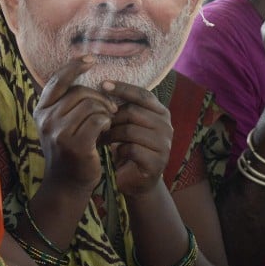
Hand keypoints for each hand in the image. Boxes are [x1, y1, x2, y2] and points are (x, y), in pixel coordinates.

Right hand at [33, 56, 116, 191]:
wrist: (67, 183)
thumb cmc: (69, 149)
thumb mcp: (60, 123)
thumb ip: (66, 102)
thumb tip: (81, 69)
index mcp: (41, 110)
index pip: (58, 80)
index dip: (74, 67)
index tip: (90, 59)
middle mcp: (46, 119)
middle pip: (80, 92)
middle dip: (99, 98)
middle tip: (110, 108)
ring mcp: (58, 132)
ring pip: (91, 105)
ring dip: (105, 111)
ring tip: (108, 121)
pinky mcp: (75, 144)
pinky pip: (98, 120)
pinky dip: (107, 122)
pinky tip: (106, 131)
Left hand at [99, 79, 170, 195]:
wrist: (137, 181)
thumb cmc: (129, 148)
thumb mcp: (127, 125)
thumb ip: (124, 109)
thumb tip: (103, 85)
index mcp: (161, 113)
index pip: (143, 94)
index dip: (123, 88)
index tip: (102, 85)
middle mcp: (167, 126)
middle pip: (133, 112)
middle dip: (112, 117)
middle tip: (97, 124)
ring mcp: (165, 144)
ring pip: (131, 130)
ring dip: (112, 134)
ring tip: (102, 138)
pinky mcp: (158, 162)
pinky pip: (132, 149)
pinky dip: (118, 150)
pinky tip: (114, 154)